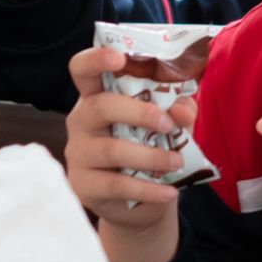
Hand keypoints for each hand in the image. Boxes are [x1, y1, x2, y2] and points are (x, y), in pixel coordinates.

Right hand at [60, 48, 191, 261]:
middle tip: (168, 124)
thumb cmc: (149, 150)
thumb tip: (182, 110)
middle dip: (139, 112)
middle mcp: (81, 121)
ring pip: (112, 149)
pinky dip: (149, 189)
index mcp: (98, 96)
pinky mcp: (83, 186)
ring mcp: (78, 154)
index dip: (96, 59)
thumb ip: (177, 110)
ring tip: (176, 162)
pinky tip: (171, 191)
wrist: (139, 204)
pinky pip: (117, 184)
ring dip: (151, 155)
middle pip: (100, 106)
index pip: (83, 70)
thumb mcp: (168, 125)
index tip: (119, 57)